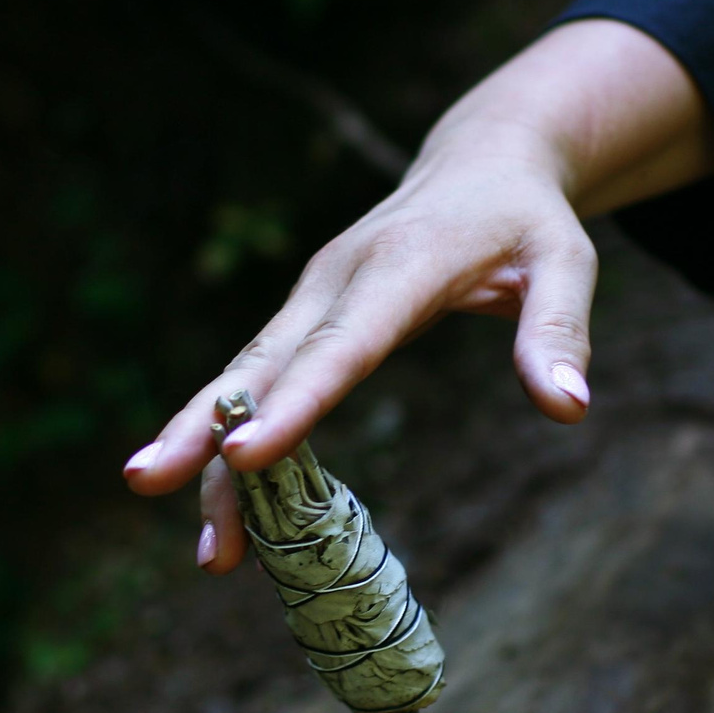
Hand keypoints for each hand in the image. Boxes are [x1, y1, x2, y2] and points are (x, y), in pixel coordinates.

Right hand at [120, 19, 713, 575]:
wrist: (480, 162)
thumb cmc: (526, 219)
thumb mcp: (567, 262)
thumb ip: (558, 333)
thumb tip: (567, 409)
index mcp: (400, 266)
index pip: (342, 345)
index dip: (293, 402)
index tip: (244, 454)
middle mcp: (337, 280)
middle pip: (260, 363)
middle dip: (201, 428)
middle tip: (147, 483)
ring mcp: (310, 298)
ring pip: (243, 378)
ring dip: (204, 453)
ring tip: (203, 550)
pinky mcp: (303, 317)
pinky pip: (258, 383)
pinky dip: (230, 442)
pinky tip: (223, 515)